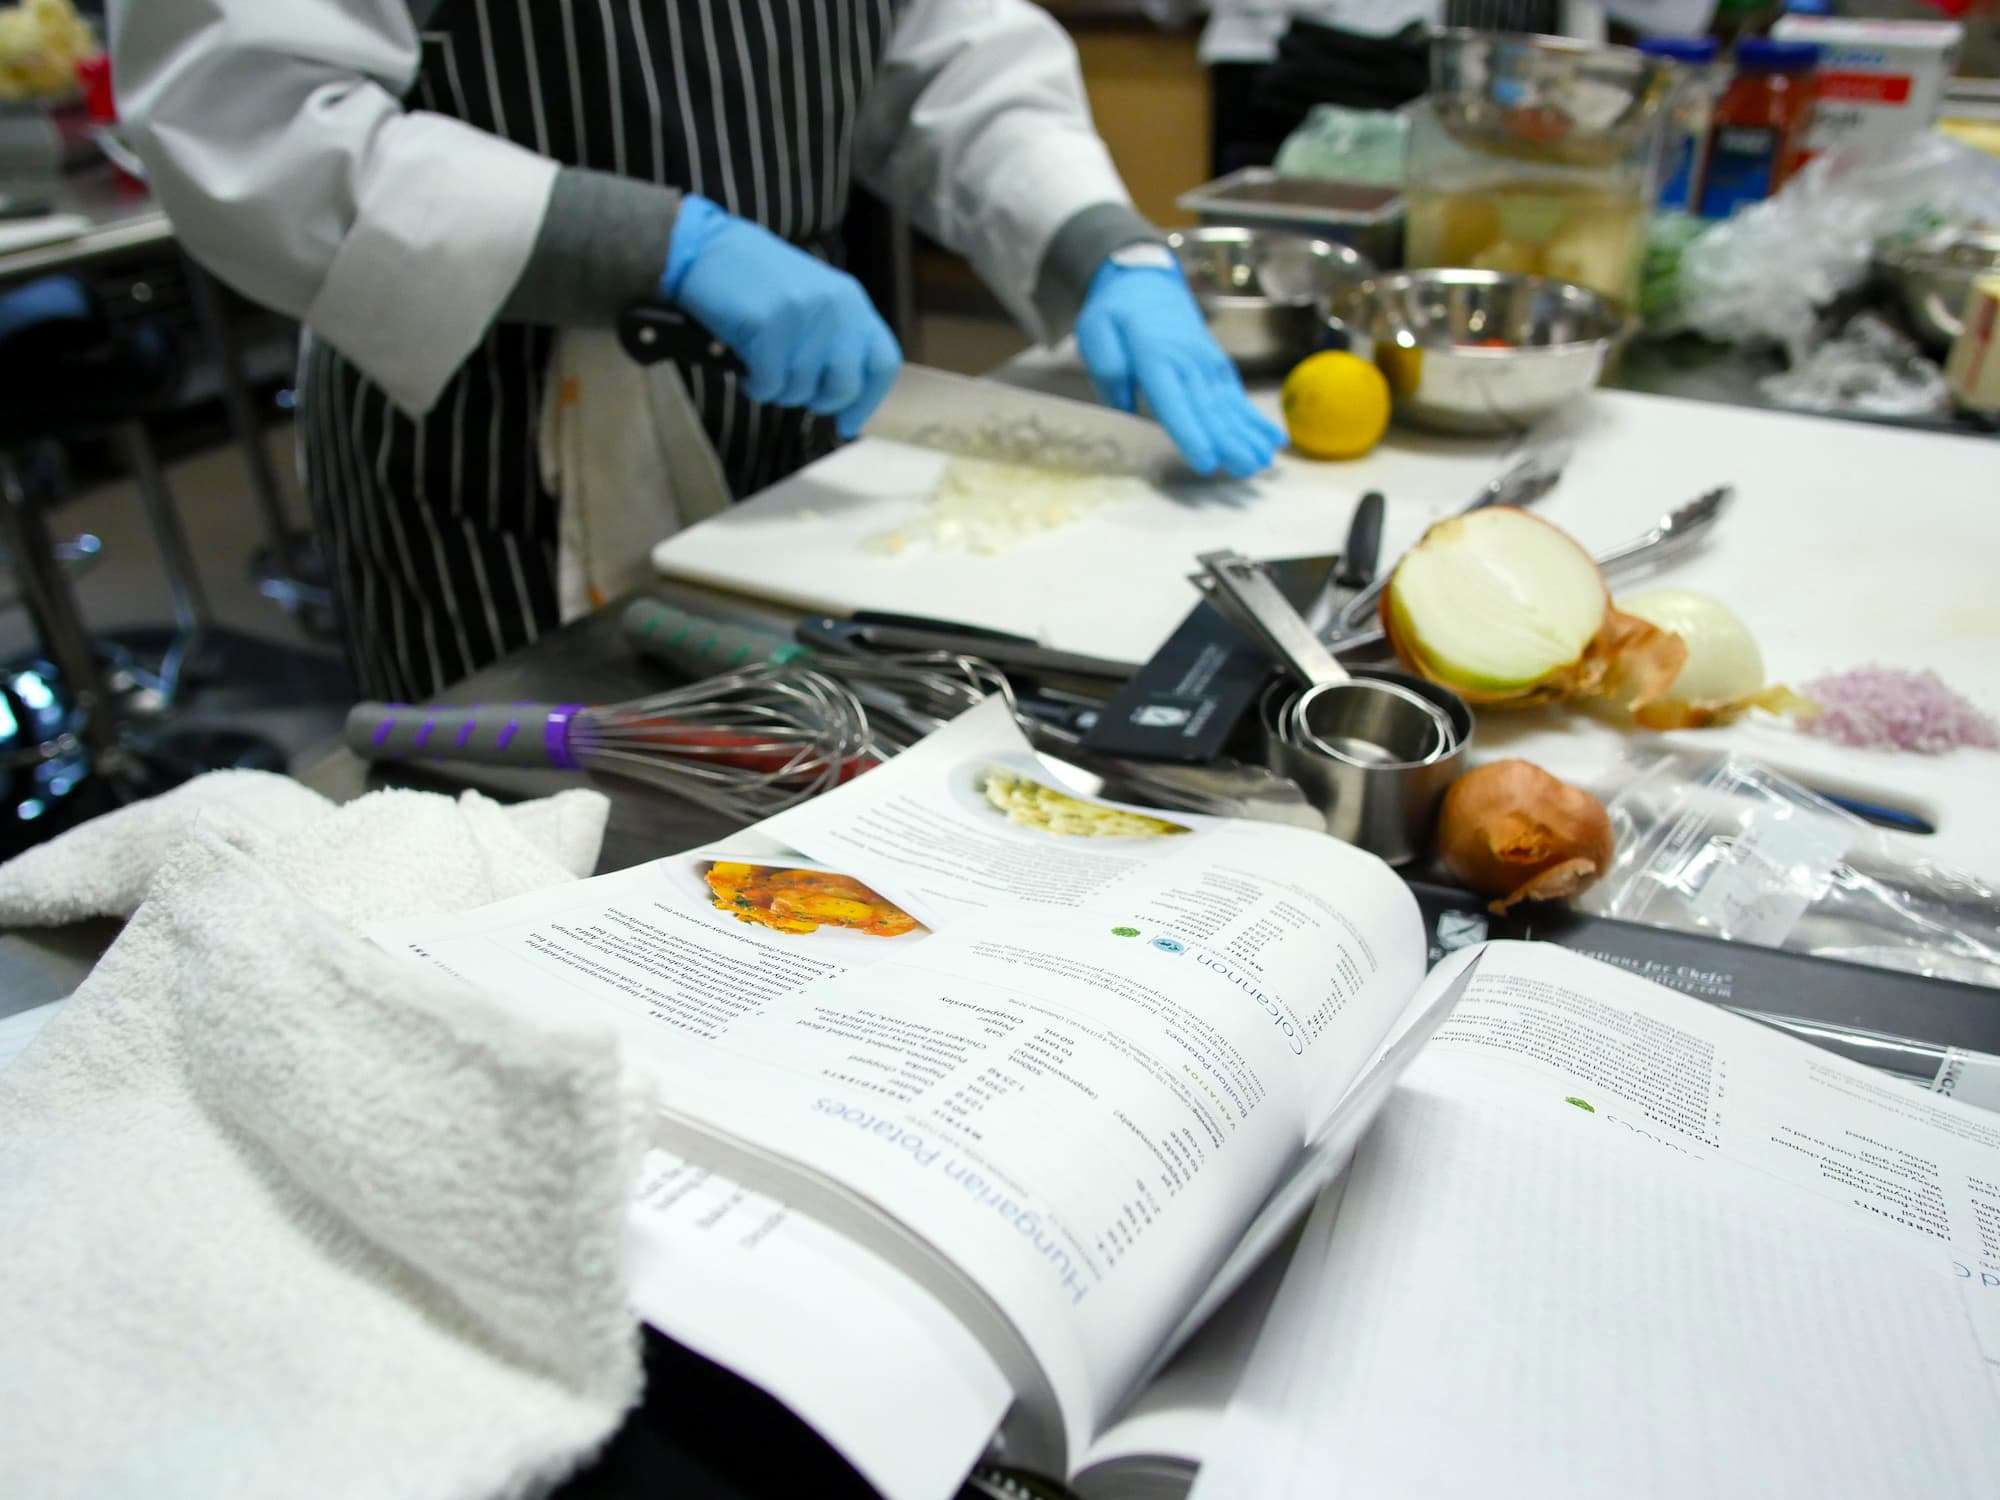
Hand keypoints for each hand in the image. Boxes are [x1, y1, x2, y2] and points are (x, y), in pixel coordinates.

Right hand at [661, 195, 900, 438]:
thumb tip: (845, 396)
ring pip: (802, 390)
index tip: (848, 424)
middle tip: (790, 391)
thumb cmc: (755, 281)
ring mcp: (804, 315)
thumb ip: (835, 337)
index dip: (868, 401)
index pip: (883, 362)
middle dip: (816, 400)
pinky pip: (770, 385)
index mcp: (852, 301)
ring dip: (777, 390)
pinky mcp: (770, 325)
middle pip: (844, 387)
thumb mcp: (812, 299)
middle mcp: (836, 307)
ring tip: (760, 364)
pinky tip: (744, 365)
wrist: (703, 248)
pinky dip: (754, 385)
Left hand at [1074, 256, 1284, 477]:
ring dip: (1248, 436)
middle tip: (1246, 471)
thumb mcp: (1096, 331)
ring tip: (1263, 462)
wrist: (1146, 280)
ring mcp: (1207, 364)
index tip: (1206, 461)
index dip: (1191, 434)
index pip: (1174, 402)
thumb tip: (1125, 407)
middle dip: (1229, 442)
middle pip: (1209, 410)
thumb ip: (1109, 368)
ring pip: (1228, 406)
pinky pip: (1237, 397)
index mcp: (1155, 358)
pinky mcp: (1217, 367)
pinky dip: (1255, 419)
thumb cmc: (1116, 312)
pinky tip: (1272, 440)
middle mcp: (1187, 363)